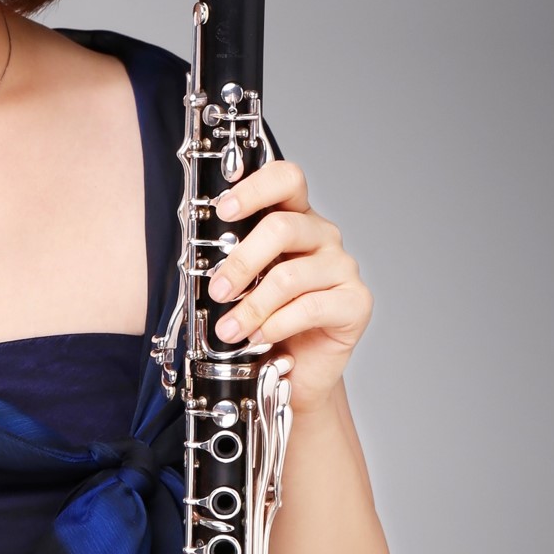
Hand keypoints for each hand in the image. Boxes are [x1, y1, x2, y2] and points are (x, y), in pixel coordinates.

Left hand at [208, 159, 371, 416]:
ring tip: (229, 330)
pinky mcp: (356, 302)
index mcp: (293, 218)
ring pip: (291, 275)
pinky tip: (261, 337)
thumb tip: (197, 259)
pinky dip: (277, 324)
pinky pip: (311, 307)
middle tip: (218, 290)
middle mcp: (321, 236)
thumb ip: (227, 263)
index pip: (285, 179)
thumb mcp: (241, 286)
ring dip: (252, 306)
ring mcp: (342, 267)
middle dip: (241, 261)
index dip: (254, 188)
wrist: (296, 374)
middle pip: (283, 227)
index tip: (224, 209)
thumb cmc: (264, 321)